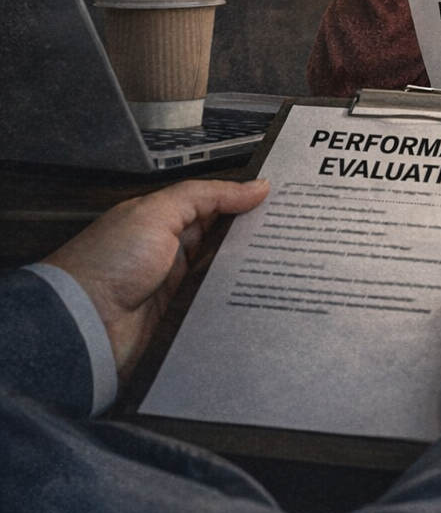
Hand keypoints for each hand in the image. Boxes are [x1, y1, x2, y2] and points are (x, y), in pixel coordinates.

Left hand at [42, 178, 269, 380]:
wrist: (81, 325)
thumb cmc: (105, 264)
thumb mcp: (157, 213)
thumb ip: (208, 196)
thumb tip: (255, 187)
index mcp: (163, 220)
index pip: (215, 205)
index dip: (245, 202)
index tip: (279, 201)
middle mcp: (171, 253)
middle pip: (224, 241)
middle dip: (252, 239)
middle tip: (286, 234)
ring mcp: (177, 288)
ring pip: (225, 275)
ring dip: (245, 273)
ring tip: (278, 264)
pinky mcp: (182, 319)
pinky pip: (216, 306)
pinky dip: (233, 303)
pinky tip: (253, 297)